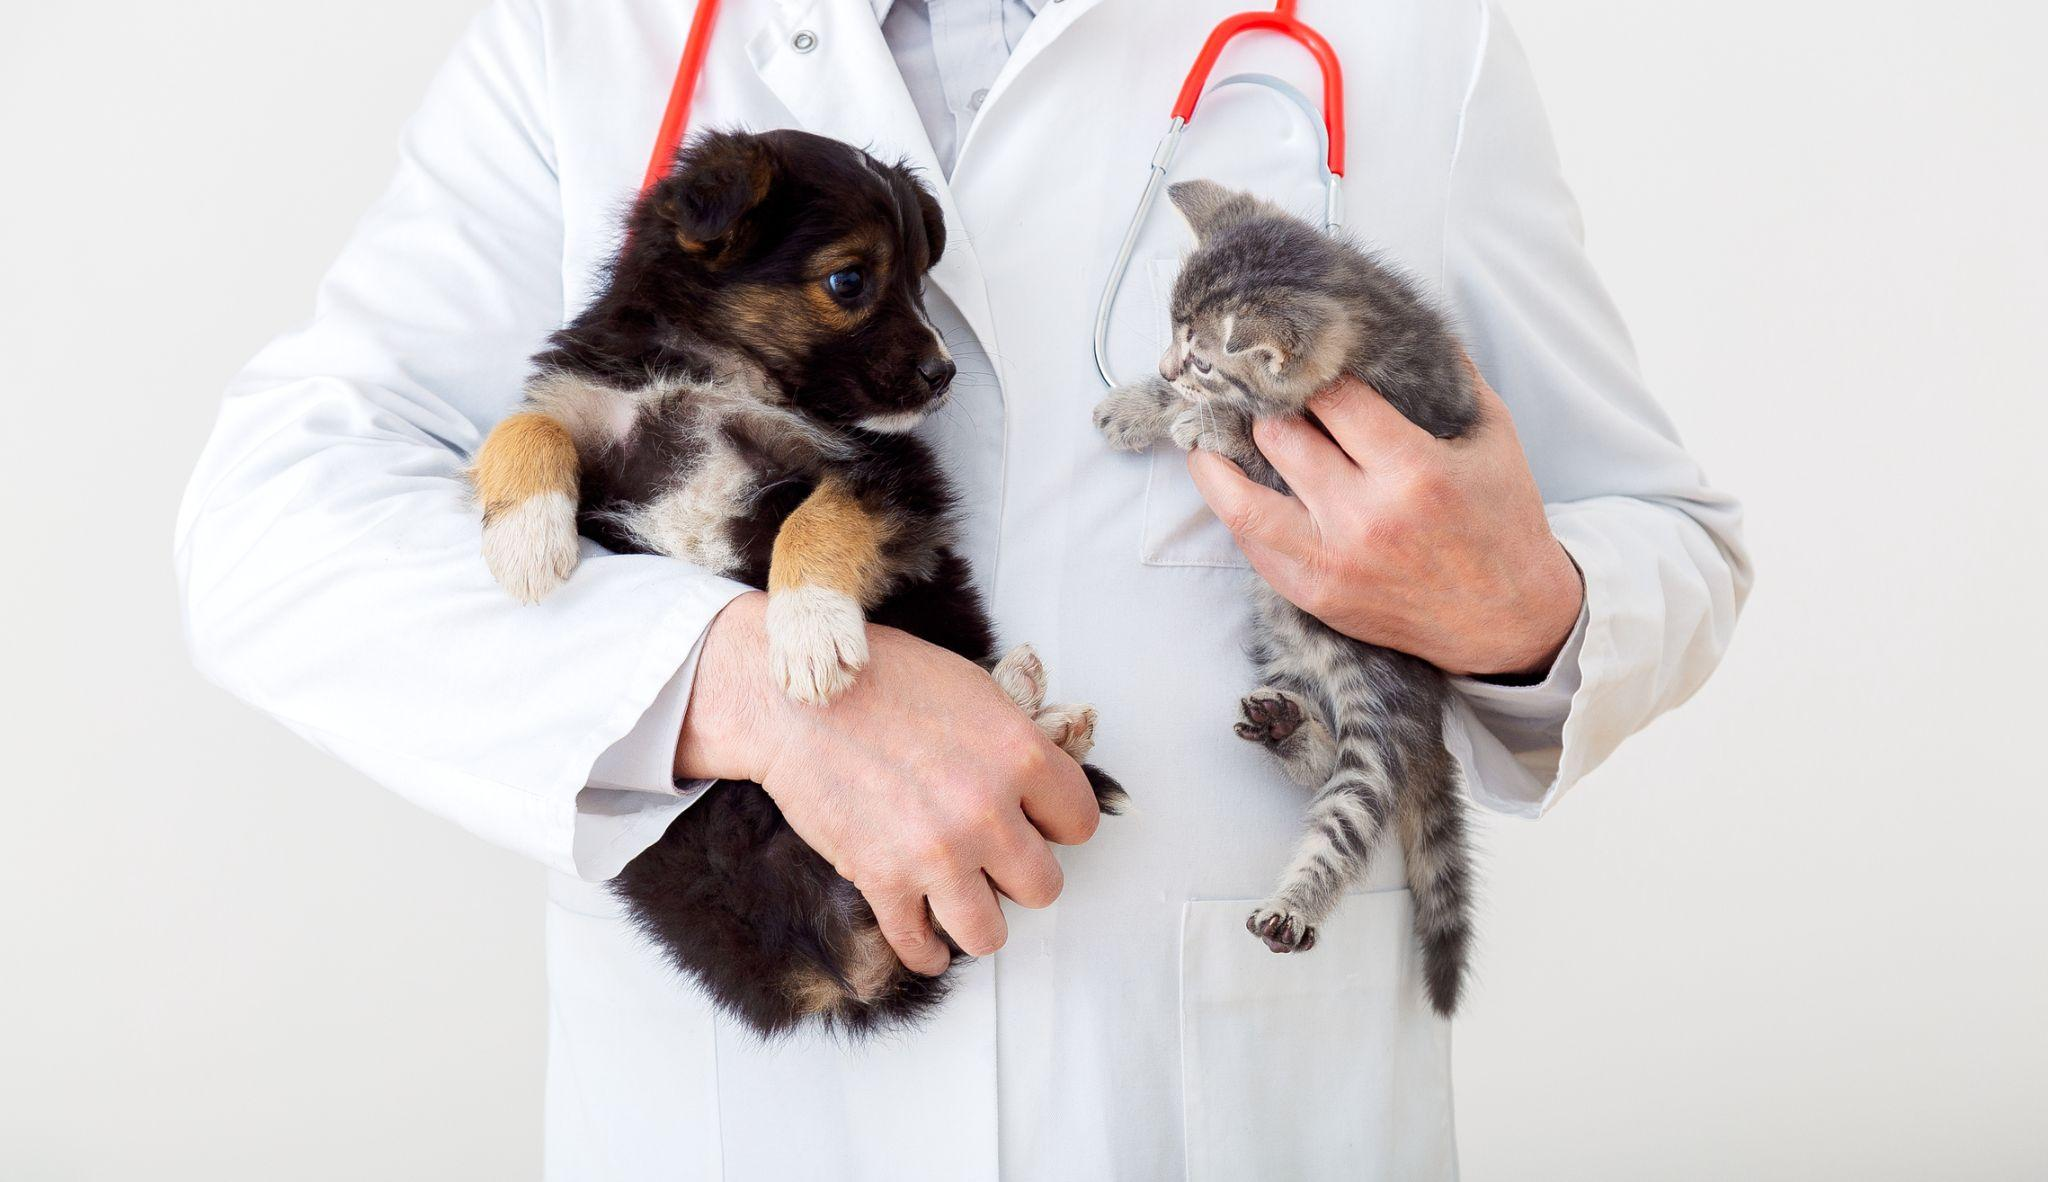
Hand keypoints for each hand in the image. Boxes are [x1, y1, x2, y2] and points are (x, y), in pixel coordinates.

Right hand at [674, 592, 1099, 973]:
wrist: (795, 699)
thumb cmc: (883, 680)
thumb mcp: (975, 691)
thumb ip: (1017, 744)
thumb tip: (1041, 784)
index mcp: (1020, 756)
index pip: (1080, 824)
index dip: (1058, 824)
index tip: (1039, 825)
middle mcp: (987, 812)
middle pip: (1044, 886)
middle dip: (1022, 875)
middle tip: (999, 862)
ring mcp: (935, 854)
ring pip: (990, 933)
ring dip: (980, 921)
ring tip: (968, 905)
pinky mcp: (883, 881)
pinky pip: (919, 946)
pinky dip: (927, 953)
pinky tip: (930, 945)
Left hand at [1185, 367, 1583, 677]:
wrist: (1507, 620)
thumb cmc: (1500, 520)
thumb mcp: (1493, 436)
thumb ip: (1452, 374)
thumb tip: (1405, 322)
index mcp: (1415, 470)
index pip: (1332, 398)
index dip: (1307, 369)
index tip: (1295, 353)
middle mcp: (1366, 517)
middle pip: (1280, 438)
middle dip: (1263, 404)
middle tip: (1251, 384)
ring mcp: (1333, 561)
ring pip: (1241, 500)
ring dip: (1216, 458)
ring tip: (1207, 429)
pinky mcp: (1314, 594)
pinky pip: (1250, 544)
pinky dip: (1231, 507)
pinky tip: (1224, 481)